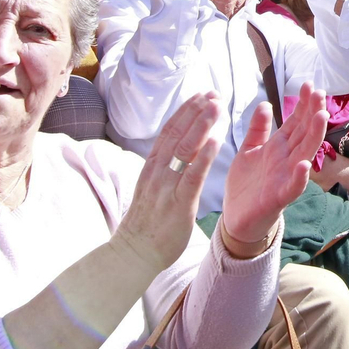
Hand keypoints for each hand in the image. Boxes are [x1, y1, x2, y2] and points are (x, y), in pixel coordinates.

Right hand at [114, 94, 224, 271]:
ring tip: (216, 106)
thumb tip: (176, 152)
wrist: (132, 254)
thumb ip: (163, 170)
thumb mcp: (151, 188)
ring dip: (201, 125)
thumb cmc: (146, 224)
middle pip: (176, 134)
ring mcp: (166, 187)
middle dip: (195, 111)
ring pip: (184, 149)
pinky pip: (192, 176)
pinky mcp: (178, 204)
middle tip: (212, 93)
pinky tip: (216, 141)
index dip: (184, 112)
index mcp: (151, 167)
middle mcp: (157, 172)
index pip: (168, 132)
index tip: (199, 96)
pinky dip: (204, 157)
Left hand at [223, 83, 331, 242]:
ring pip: (305, 153)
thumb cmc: (246, 184)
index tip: (309, 85)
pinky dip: (299, 177)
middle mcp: (287, 159)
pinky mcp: (279, 197)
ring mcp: (286, 177)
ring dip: (314, 136)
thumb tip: (266, 104)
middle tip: (320, 93)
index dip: (303, 104)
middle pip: (304, 133)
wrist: (237, 217)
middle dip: (313, 113)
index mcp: (279, 147)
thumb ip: (258, 129)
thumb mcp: (249, 150)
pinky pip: (293, 187)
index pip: (295, 122)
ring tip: (321, 117)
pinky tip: (303, 164)